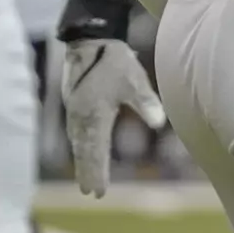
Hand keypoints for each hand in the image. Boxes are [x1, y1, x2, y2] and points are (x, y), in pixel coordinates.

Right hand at [62, 38, 166, 197]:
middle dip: (88, 172)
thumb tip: (160, 123)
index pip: (96, 150)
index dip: (98, 171)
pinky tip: (81, 152)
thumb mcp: (135, 79)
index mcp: (94, 114)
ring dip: (81, 161)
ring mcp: (74, 110)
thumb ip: (146, 101)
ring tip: (85, 181)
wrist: (91, 39)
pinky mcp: (73, 103)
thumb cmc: (115, 59)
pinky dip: (78, 147)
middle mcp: (80, 116)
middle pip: (83, 150)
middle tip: (91, 193)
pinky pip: (75, 132)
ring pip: (77, 142)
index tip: (99, 192)